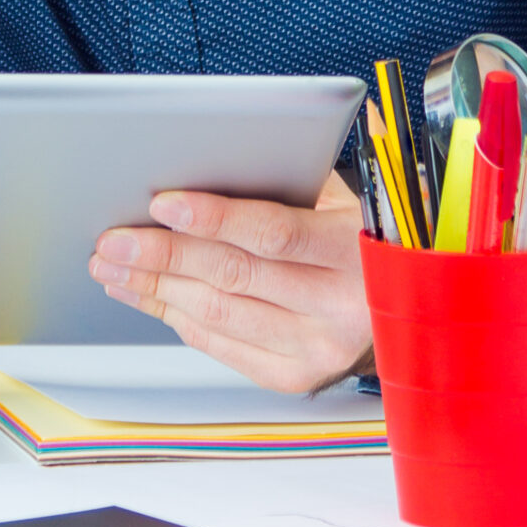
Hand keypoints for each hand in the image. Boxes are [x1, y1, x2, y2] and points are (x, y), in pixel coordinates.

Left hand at [88, 172, 371, 393]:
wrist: (413, 305)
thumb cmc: (366, 235)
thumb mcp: (345, 195)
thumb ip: (289, 177)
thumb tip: (219, 150)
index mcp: (356, 251)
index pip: (273, 234)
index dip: (213, 219)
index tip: (162, 203)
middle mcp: (340, 307)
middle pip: (232, 277)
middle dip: (162, 255)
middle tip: (113, 238)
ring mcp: (318, 350)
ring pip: (217, 315)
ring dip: (155, 287)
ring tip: (113, 264)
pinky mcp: (296, 376)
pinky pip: (221, 345)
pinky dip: (176, 316)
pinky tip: (147, 293)